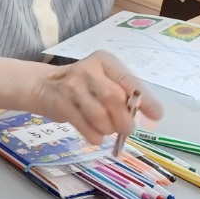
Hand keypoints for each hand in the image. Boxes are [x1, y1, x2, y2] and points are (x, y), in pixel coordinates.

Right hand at [30, 51, 162, 145]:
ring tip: (108, 130)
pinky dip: (94, 135)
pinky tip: (96, 137)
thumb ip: (122, 93)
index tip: (156, 115)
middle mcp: (88, 70)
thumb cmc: (82, 85)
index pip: (129, 81)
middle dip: (124, 119)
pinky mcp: (61, 104)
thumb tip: (148, 115)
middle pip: (114, 98)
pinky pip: (84, 125)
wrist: (43, 85)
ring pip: (99, 114)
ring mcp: (72, 87)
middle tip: (127, 130)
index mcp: (104, 61)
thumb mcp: (102, 80)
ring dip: (108, 128)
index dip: (144, 99)